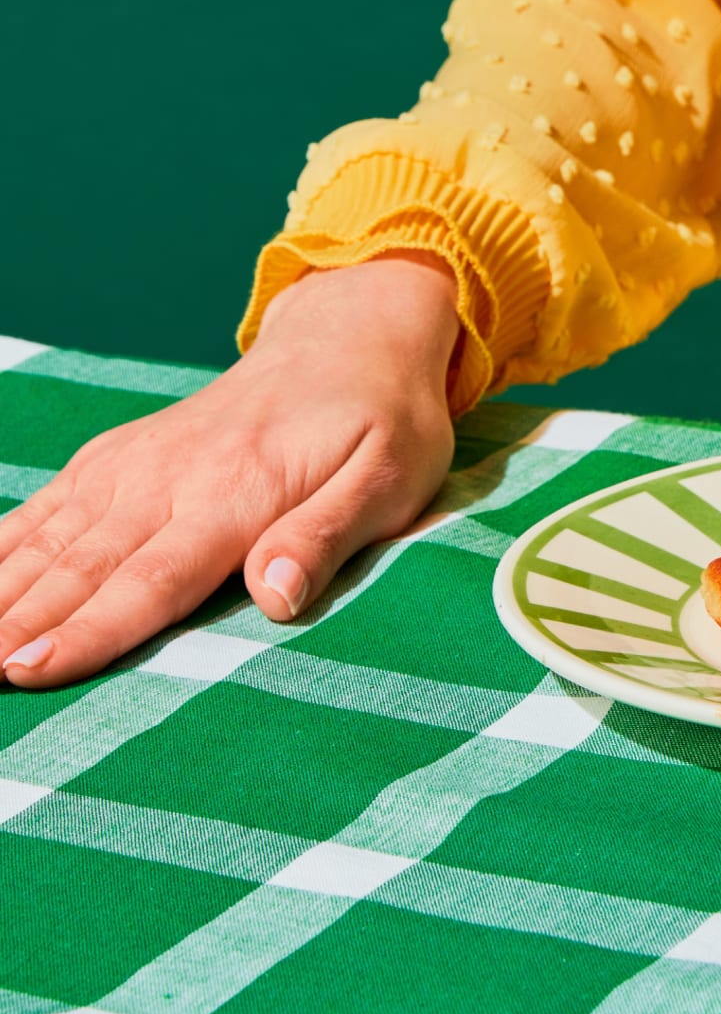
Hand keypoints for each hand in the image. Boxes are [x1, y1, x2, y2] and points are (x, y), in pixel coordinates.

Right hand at [0, 253, 461, 688]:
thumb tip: (273, 595)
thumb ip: (326, 535)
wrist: (348, 341)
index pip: (153, 577)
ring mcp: (134, 465)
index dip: (89, 630)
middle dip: (16, 627)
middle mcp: (169, 478)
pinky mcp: (116, 459)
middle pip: (82, 569)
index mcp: (238, 493)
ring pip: (48, 542)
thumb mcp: (389, 479)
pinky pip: (43, 508)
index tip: (27, 672)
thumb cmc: (382, 420)